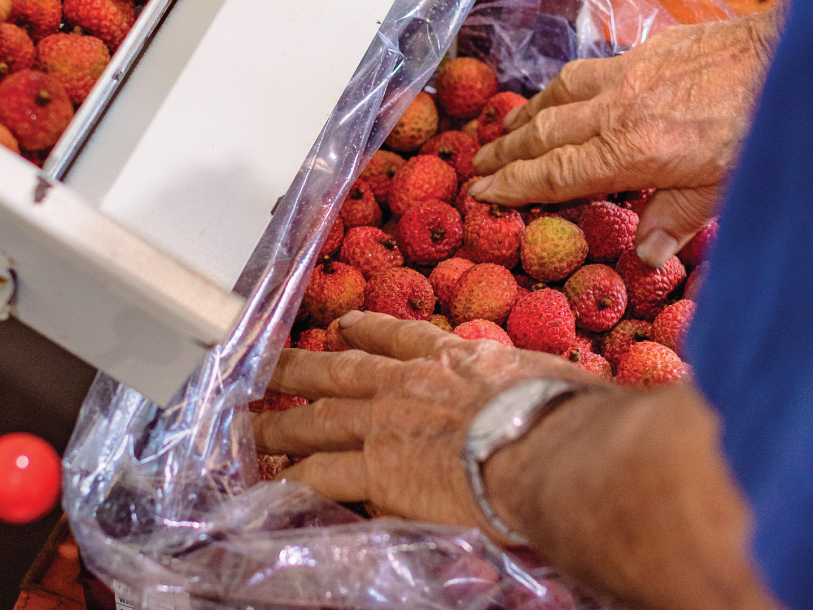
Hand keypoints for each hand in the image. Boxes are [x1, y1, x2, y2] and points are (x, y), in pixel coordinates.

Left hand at [247, 311, 602, 541]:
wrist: (545, 444)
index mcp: (455, 359)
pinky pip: (322, 479)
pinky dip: (294, 482)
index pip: (401, 337)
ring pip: (318, 421)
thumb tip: (560, 396)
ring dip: (281, 424)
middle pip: (340, 371)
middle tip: (263, 364)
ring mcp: (387, 426)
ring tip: (248, 425)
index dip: (368, 329)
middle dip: (299, 367)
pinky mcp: (377, 472)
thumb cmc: (564, 413)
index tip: (343, 325)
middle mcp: (410, 384)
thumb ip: (535, 387)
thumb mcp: (552, 381)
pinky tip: (272, 486)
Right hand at [470, 11, 777, 265]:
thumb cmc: (762, 124)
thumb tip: (646, 256)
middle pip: (544, 133)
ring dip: (527, 115)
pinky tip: (563, 91)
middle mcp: (617, 108)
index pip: (554, 174)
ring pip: (559, 94)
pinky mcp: (648, 48)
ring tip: (505, 131)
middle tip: (476, 167)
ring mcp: (629, 72)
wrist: (790, 51)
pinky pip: (588, 69)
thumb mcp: (723, 189)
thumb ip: (676, 219)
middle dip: (506, 153)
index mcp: (631, 151)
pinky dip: (563, 86)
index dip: (513, 187)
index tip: (480, 194)